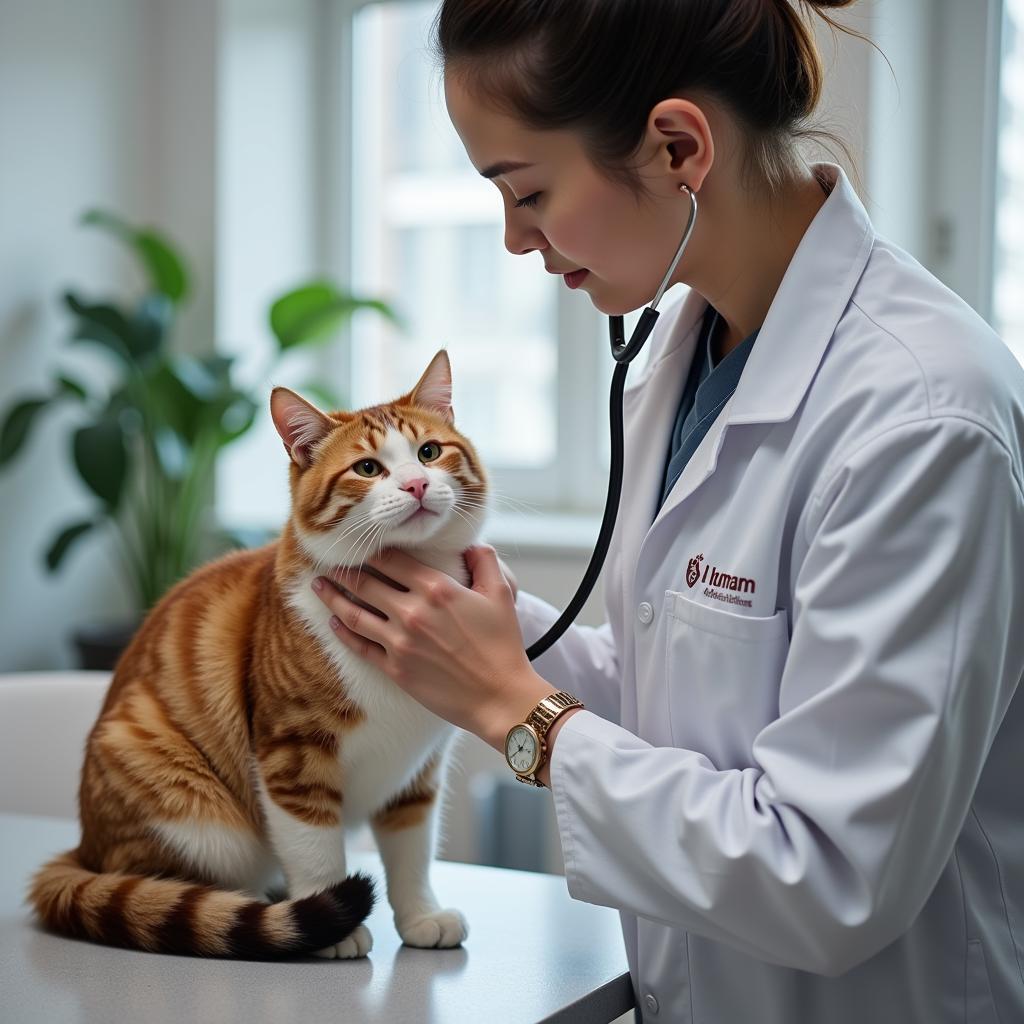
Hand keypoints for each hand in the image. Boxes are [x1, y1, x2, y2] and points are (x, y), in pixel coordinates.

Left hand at [310, 545, 551, 746]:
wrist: (500, 697)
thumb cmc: (504, 645)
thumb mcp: (502, 594)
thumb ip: (485, 561)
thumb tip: (471, 544)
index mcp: (437, 588)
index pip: (392, 560)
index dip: (373, 550)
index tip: (361, 545)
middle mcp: (412, 612)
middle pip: (365, 583)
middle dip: (344, 570)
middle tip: (330, 562)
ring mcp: (400, 642)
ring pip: (353, 613)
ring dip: (332, 597)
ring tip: (318, 585)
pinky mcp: (395, 669)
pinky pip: (360, 646)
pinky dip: (343, 632)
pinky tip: (334, 623)